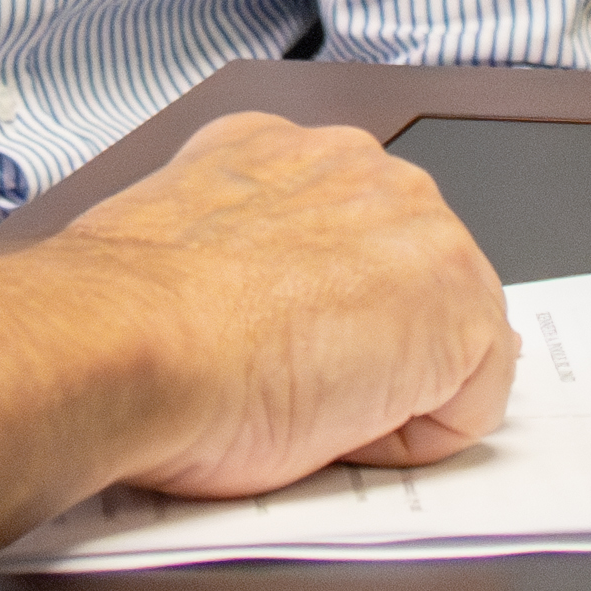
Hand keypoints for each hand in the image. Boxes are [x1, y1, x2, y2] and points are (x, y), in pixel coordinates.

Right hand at [49, 114, 514, 495]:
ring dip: (387, 385)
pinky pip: (466, 407)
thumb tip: (263, 310)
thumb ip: (240, 256)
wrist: (127, 343)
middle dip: (363, 342)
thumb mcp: (175, 255)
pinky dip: (408, 438)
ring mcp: (419, 230)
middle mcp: (356, 167)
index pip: (341, 237)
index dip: (308, 317)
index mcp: (277, 152)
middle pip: (404, 280)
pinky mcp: (459, 310)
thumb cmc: (124, 321)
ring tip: (296, 397)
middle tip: (279, 379)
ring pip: (443, 339)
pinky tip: (329, 420)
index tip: (261, 346)